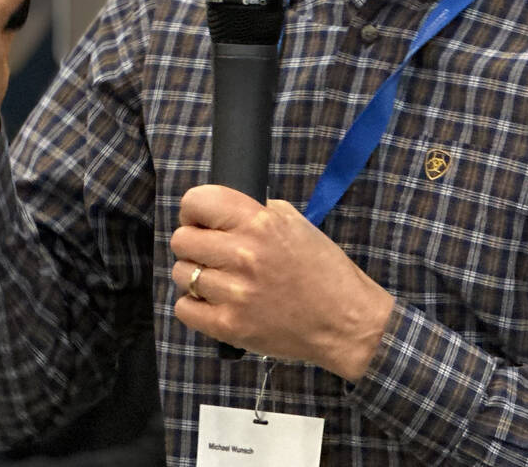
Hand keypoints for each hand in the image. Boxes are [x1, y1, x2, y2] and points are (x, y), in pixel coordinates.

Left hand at [170, 185, 393, 381]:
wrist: (346, 322)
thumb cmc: (324, 271)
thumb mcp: (297, 224)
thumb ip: (259, 212)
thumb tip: (222, 211)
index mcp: (260, 223)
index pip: (198, 202)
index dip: (193, 210)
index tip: (200, 220)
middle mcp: (243, 254)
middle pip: (181, 239)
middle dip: (193, 244)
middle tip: (211, 254)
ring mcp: (234, 293)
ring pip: (181, 274)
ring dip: (195, 276)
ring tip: (218, 281)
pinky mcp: (230, 326)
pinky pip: (184, 309)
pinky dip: (195, 306)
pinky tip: (215, 303)